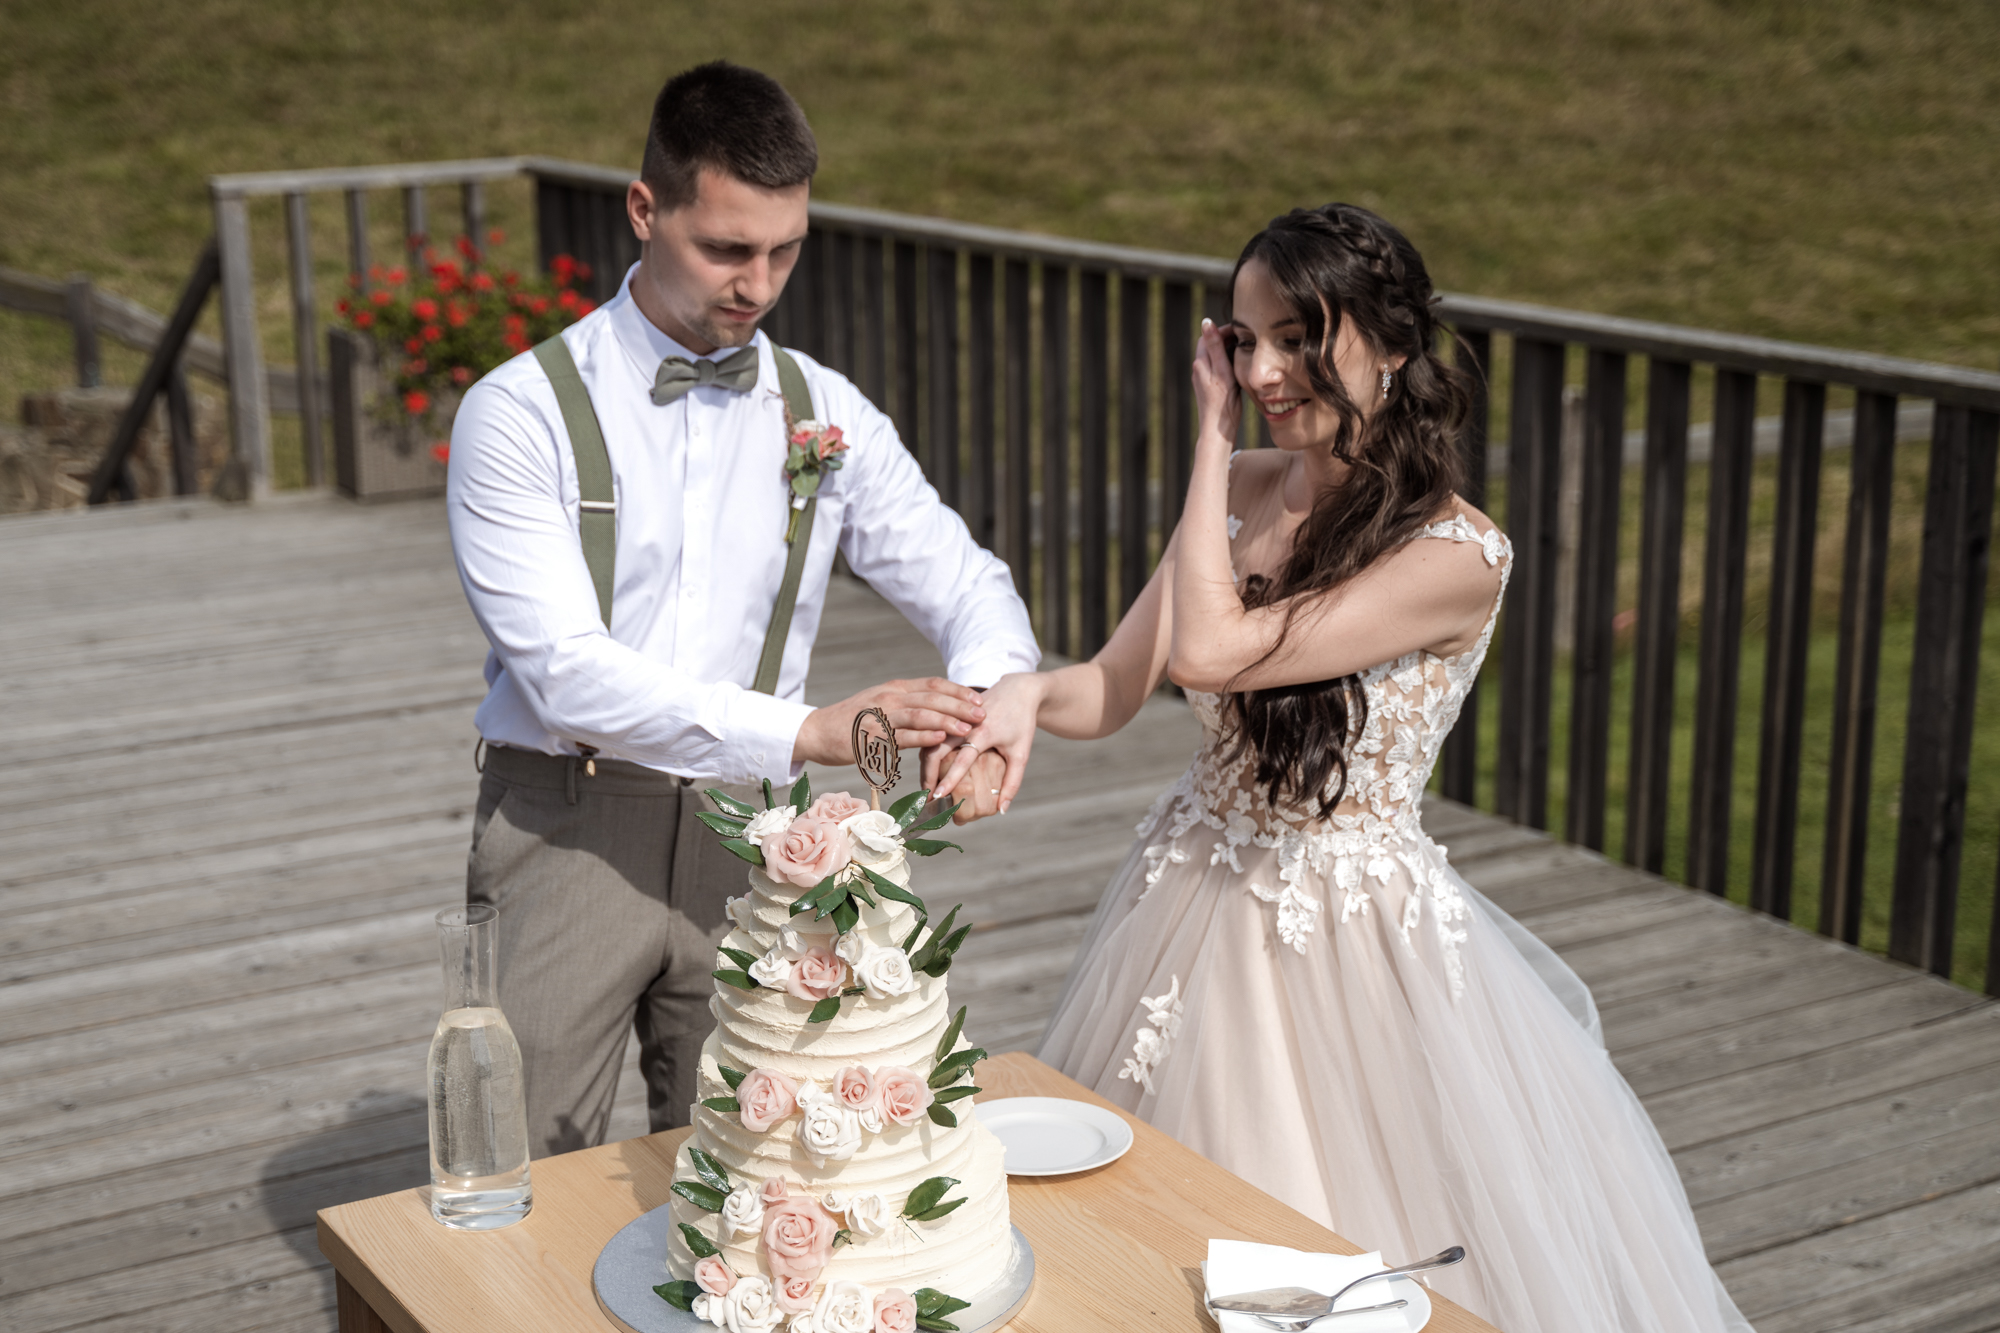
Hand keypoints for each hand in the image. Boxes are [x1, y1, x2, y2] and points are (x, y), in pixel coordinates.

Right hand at [791, 677, 985, 767]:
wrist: (817, 731)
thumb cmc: (853, 721)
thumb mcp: (881, 704)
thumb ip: (907, 704)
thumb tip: (937, 710)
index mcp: (895, 688)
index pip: (933, 684)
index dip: (958, 691)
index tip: (978, 699)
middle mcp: (890, 697)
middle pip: (932, 698)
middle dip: (960, 706)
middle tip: (982, 715)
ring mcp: (881, 716)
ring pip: (920, 715)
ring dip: (947, 720)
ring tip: (968, 728)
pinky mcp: (872, 737)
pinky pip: (902, 736)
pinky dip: (923, 737)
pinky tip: (940, 739)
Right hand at [927, 673, 1042, 815]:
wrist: (1018, 690)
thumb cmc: (1021, 722)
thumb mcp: (1021, 753)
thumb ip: (1012, 782)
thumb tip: (1002, 810)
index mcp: (984, 732)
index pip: (961, 759)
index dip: (949, 779)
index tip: (937, 796)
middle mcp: (965, 723)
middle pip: (936, 747)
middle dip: (928, 772)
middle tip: (926, 794)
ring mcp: (956, 716)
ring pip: (931, 739)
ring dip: (926, 762)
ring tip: (925, 783)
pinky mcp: (951, 713)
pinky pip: (934, 731)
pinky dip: (928, 749)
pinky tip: (928, 766)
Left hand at [1192, 318, 1238, 448]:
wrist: (1219, 429)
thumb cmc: (1222, 401)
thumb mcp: (1221, 369)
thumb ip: (1215, 346)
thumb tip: (1206, 321)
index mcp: (1200, 362)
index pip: (1208, 336)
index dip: (1223, 329)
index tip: (1240, 329)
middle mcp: (1199, 369)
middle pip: (1211, 345)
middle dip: (1226, 338)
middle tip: (1245, 338)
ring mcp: (1204, 378)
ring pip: (1216, 357)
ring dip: (1229, 350)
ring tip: (1245, 350)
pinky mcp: (1211, 387)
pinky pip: (1219, 368)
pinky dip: (1229, 363)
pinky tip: (1240, 367)